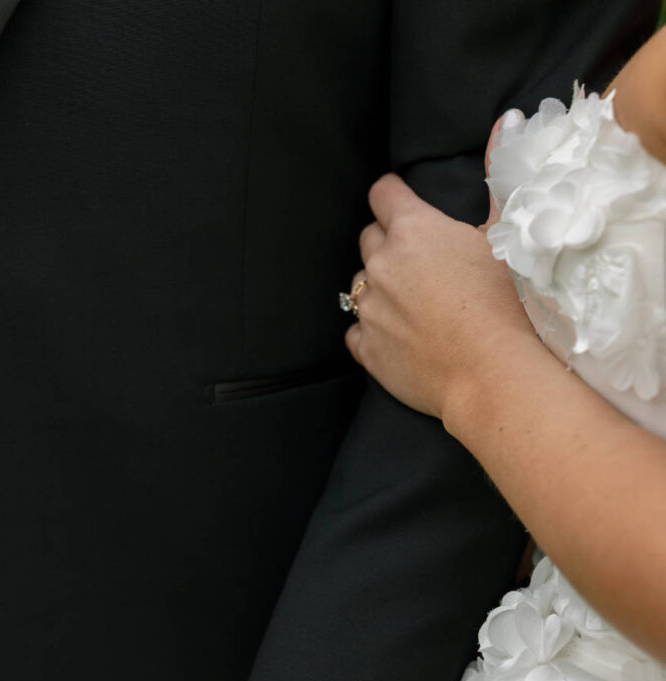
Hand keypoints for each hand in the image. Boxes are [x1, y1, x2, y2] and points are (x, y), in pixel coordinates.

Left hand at [345, 119, 533, 425]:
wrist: (493, 375)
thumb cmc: (507, 303)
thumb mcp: (507, 235)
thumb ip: (497, 178)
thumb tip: (503, 122)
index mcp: (412, 230)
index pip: (382, 194)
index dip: (393, 198)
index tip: (403, 206)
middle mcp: (380, 265)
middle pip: (369, 239)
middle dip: (389, 245)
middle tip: (422, 264)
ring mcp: (369, 309)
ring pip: (361, 287)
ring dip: (381, 290)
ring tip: (416, 306)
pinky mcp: (366, 350)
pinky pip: (356, 332)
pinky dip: (373, 332)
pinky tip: (401, 337)